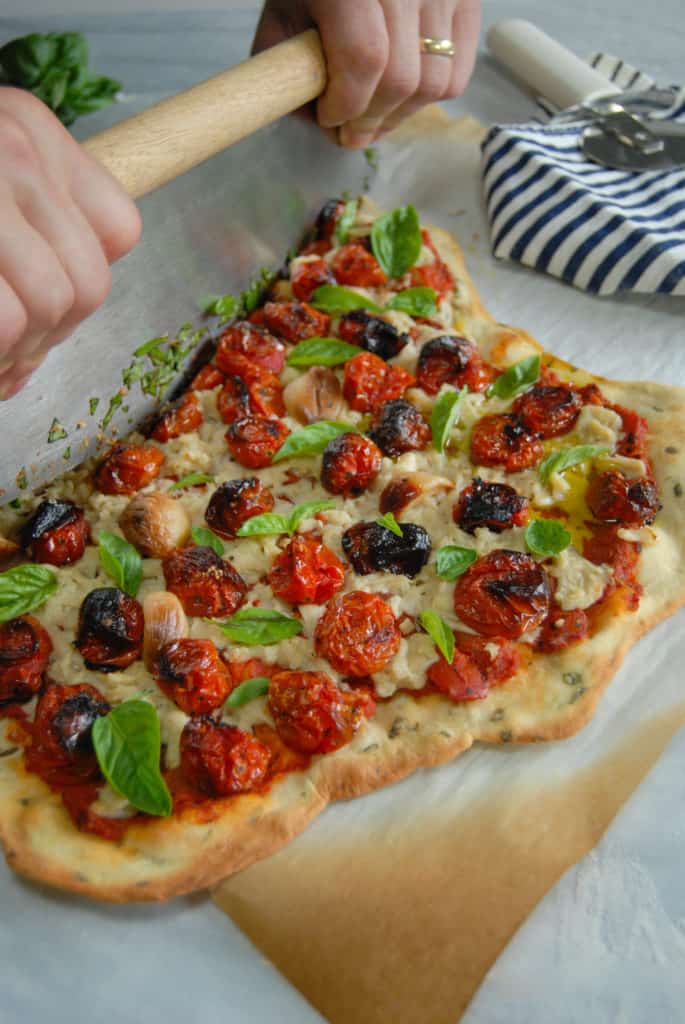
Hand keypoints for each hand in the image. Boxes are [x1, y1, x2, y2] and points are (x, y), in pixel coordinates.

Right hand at [0, 87, 140, 399]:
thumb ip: (38, 218)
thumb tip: (67, 300)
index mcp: (37, 134)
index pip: (118, 230)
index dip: (85, 288)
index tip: (48, 312)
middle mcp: (20, 152)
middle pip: (90, 283)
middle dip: (52, 334)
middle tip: (16, 350)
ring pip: (52, 304)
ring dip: (20, 350)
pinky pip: (7, 319)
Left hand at [253, 0, 479, 147]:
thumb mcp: (285, 11)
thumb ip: (289, 64)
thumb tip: (317, 121)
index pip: (364, 58)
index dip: (346, 104)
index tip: (328, 118)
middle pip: (401, 79)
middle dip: (371, 121)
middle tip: (349, 132)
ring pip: (433, 84)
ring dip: (400, 116)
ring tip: (375, 118)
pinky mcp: (467, 0)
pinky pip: (458, 73)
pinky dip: (429, 98)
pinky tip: (401, 98)